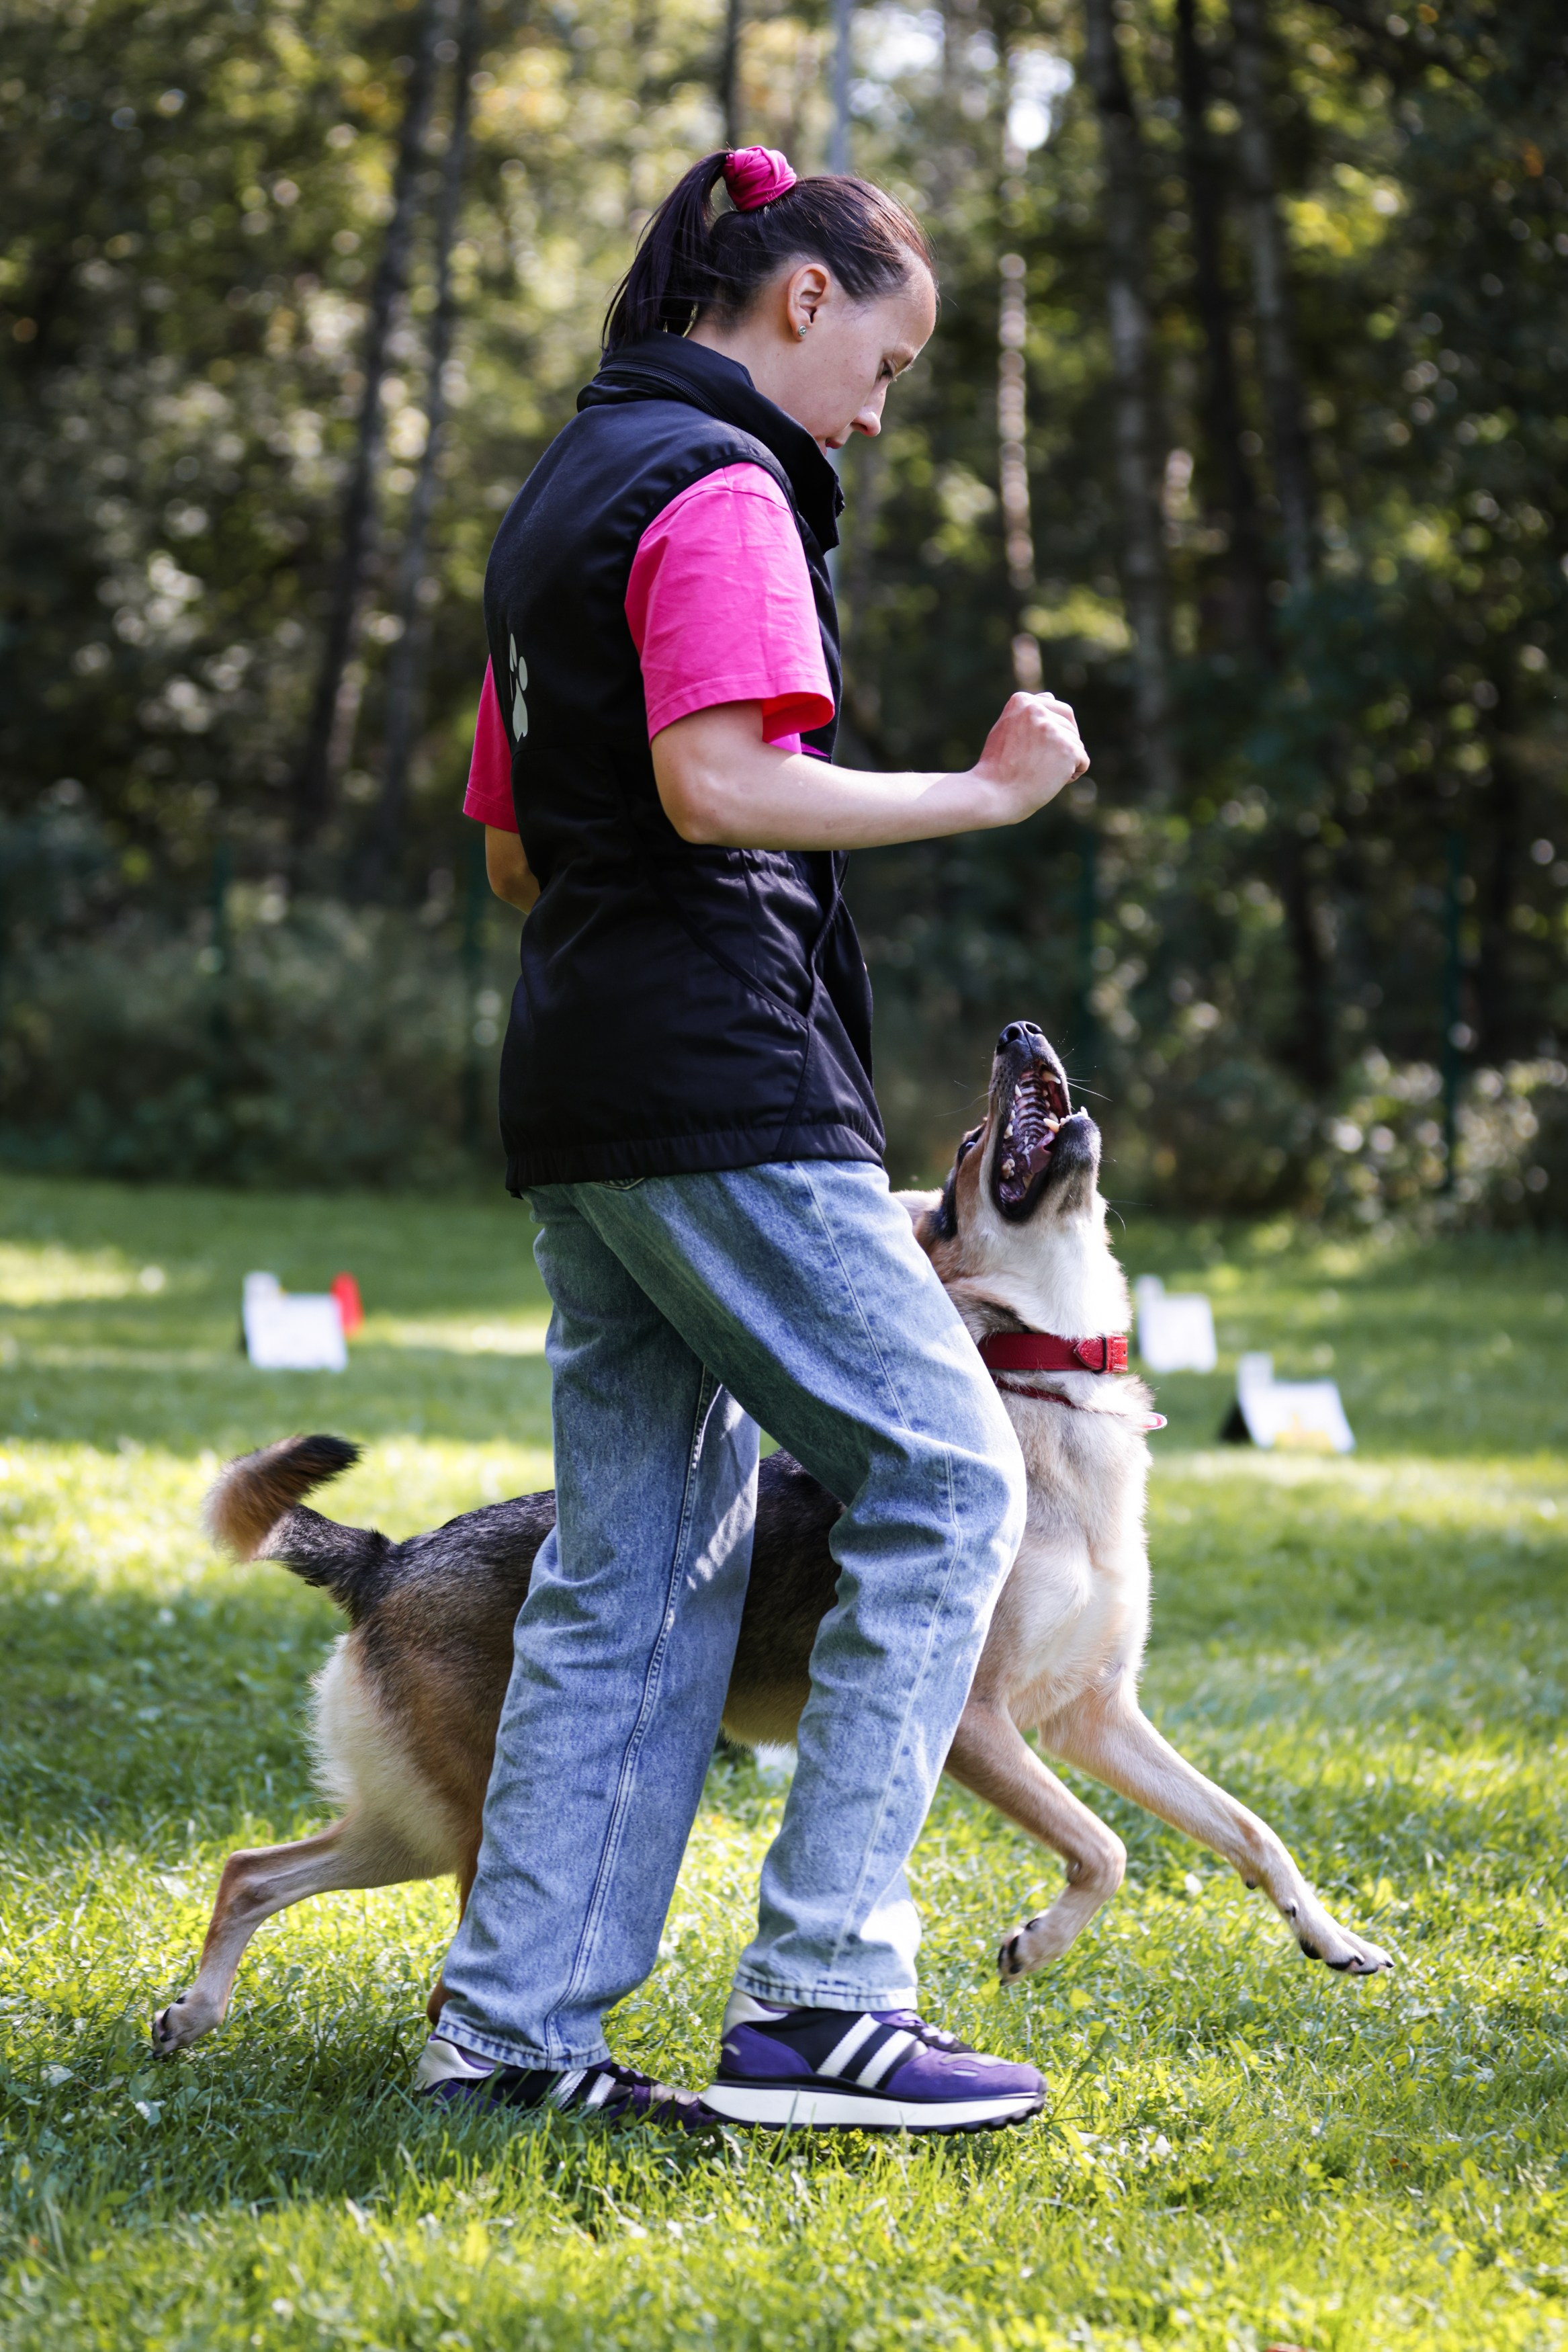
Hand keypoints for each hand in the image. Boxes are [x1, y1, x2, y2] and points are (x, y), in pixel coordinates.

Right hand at [970, 692, 1088, 823]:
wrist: (994, 795)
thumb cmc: (997, 767)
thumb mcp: (1007, 729)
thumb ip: (1028, 712)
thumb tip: (1050, 696)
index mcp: (1022, 701)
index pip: (1058, 709)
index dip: (1053, 733)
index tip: (1035, 751)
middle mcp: (1037, 709)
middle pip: (1070, 726)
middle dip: (1061, 747)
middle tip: (1039, 765)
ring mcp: (1053, 729)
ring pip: (1077, 744)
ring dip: (1064, 762)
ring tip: (1039, 774)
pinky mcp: (1067, 749)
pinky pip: (1083, 761)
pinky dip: (1071, 774)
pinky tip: (1049, 781)